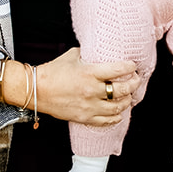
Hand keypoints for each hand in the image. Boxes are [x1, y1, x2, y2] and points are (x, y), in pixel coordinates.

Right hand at [15, 48, 140, 126]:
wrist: (37, 90)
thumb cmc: (53, 71)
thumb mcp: (72, 56)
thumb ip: (88, 54)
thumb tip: (98, 50)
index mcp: (90, 73)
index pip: (119, 70)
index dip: (130, 67)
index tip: (132, 66)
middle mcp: (92, 90)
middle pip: (122, 90)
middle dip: (134, 84)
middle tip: (135, 80)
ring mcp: (89, 106)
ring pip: (118, 107)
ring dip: (127, 101)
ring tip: (128, 96)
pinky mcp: (84, 117)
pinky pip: (106, 121)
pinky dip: (116, 117)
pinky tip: (119, 113)